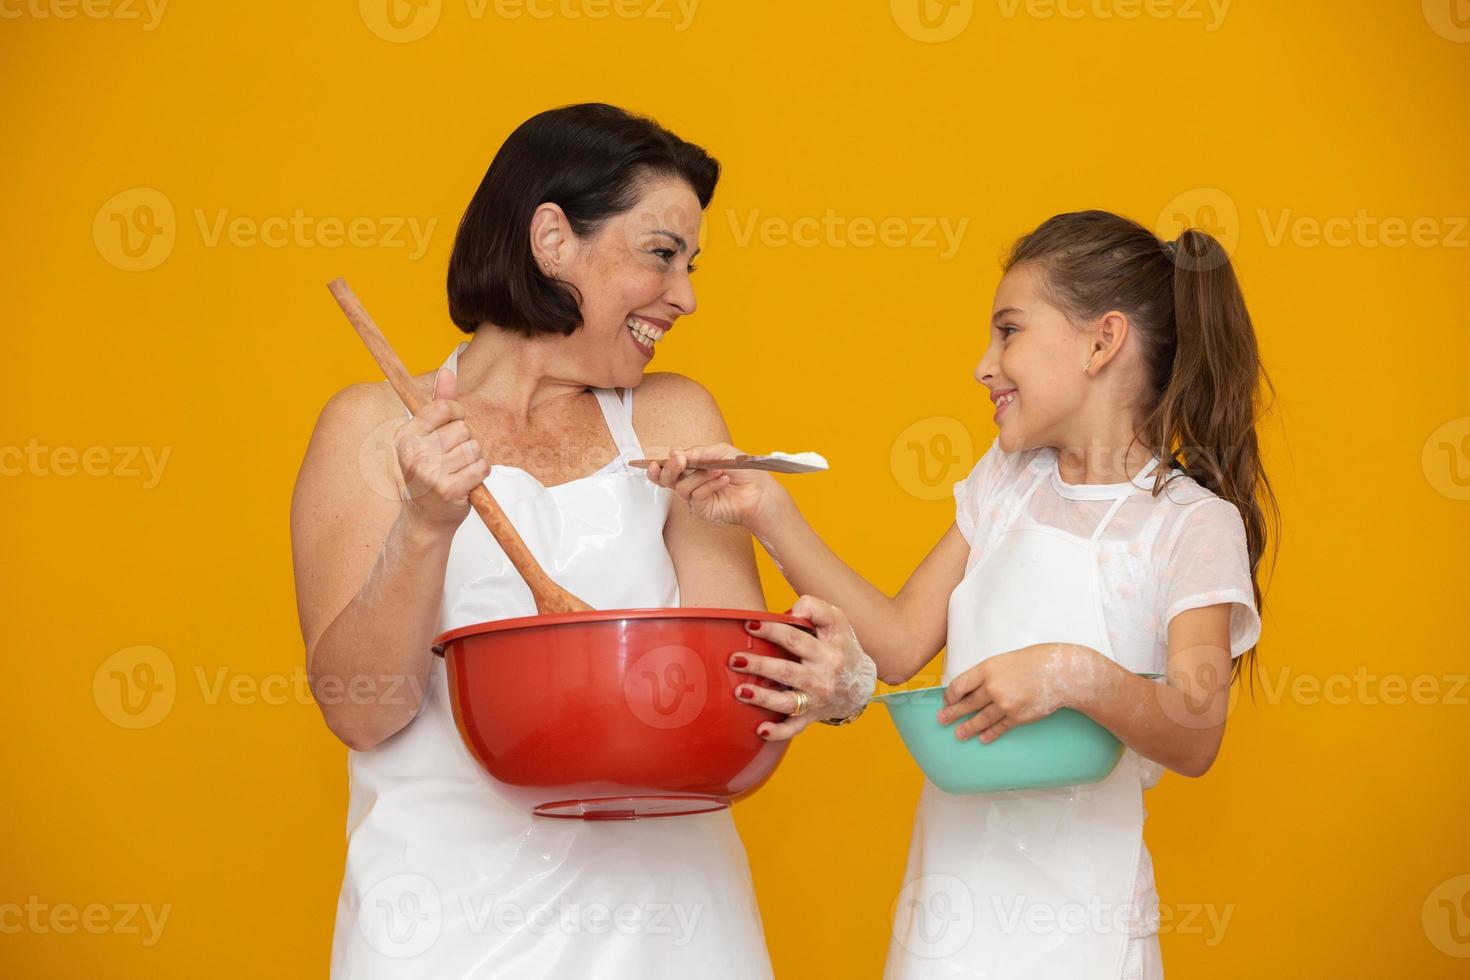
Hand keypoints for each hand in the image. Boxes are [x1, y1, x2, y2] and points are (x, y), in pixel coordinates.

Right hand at [395, 368, 489, 531]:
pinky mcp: (447, 490)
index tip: (452, 430)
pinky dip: (480, 474)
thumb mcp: (428, 437)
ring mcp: (429, 472)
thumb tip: (448, 370)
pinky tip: (466, 483)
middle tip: (452, 461)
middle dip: (466, 443)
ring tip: (458, 472)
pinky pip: (481, 468)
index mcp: (405, 435)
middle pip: (464, 429)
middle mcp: (413, 452)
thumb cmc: (429, 473)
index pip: (444, 408)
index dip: (458, 416)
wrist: (425, 518)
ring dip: (474, 460)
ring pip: (475, 448)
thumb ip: (439, 404)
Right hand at [646, 443, 778, 527]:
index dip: (658, 466)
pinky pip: (697, 496)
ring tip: (718, 470)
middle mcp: (691, 482)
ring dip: (700, 476)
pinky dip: (710, 485)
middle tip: (679, 461)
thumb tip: (675, 453)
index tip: (653, 462)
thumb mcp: (720, 452)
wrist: (759, 491)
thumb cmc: (743, 471)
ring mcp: (695, 497)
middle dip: (670, 469)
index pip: (668, 467)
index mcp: (692, 467)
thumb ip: (697, 452)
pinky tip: (723, 480)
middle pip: (667, 479)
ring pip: (682, 487)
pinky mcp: (702, 509)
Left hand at [728, 594, 876, 740]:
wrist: (861, 683)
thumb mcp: (837, 621)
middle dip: (759, 665)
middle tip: (734, 659)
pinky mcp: (811, 716)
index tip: (749, 625)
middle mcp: (823, 676)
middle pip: (787, 670)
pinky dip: (778, 732)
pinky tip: (761, 730)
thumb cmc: (841, 645)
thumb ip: (815, 608)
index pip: (796, 638)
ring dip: (763, 697)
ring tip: (740, 691)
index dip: (772, 630)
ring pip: (787, 701)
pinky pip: (794, 727)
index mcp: (828, 650)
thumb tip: (788, 612)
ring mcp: (817, 698)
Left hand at [936, 643, 1084, 741]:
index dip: (950, 695)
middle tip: (941, 720)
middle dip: (952, 713)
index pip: (959, 685)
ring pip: (980, 719)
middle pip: (966, 703)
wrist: (1063, 673)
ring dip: (967, 728)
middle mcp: (993, 687)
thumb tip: (974, 687)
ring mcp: (1005, 704)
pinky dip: (990, 734)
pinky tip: (982, 738)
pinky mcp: (1018, 717)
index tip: (947, 700)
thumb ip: (989, 673)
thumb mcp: (1006, 659)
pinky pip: (999, 728)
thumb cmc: (1036, 661)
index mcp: (988, 668)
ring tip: (958, 734)